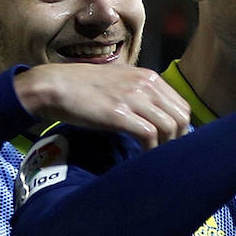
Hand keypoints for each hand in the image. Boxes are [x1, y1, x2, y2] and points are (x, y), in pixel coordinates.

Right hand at [14, 64, 191, 148]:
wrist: (53, 86)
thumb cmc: (84, 88)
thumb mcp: (120, 84)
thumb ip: (141, 96)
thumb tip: (159, 119)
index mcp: (148, 77)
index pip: (182, 106)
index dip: (182, 129)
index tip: (173, 144)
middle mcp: (144, 84)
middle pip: (181, 118)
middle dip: (178, 140)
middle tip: (166, 155)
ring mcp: (132, 98)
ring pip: (169, 127)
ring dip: (165, 147)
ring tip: (154, 158)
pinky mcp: (118, 114)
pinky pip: (149, 136)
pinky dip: (149, 151)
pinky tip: (141, 158)